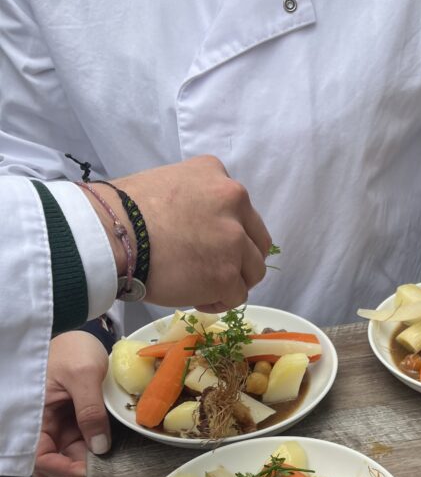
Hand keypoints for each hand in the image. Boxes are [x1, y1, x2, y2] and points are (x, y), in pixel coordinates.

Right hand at [35, 331, 109, 476]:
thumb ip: (90, 411)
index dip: (61, 470)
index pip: (39, 458)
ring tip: (112, 458)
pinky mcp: (76, 422)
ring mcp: (61, 425)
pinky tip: (112, 448)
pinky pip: (83, 444)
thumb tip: (99, 447)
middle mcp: (46, 425)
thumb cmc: (74, 349)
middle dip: (78, 470)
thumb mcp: (84, 376)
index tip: (87, 471)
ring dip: (89, 462)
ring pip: (71, 457)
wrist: (83, 335)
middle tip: (106, 468)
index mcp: (35, 416)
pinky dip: (96, 450)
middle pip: (55, 463)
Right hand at [96, 156, 272, 310]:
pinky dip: (219, 301)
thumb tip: (204, 226)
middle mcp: (234, 201)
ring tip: (201, 286)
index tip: (205, 245)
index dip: (227, 234)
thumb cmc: (124, 211)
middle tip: (212, 270)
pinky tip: (196, 297)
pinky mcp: (227, 274)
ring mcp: (234, 240)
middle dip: (239, 259)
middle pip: (256, 241)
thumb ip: (198, 200)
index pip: (240, 212)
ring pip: (252, 271)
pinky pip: (237, 295)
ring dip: (231, 281)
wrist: (109, 235)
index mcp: (218, 176)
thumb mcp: (170, 182)